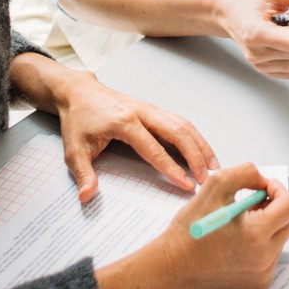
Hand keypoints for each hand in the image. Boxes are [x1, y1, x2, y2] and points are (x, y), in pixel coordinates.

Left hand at [57, 71, 218, 201]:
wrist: (79, 92)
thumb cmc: (78, 120)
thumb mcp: (74, 149)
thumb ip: (83, 174)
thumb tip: (87, 196)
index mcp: (124, 122)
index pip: (154, 149)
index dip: (172, 168)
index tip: (187, 185)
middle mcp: (142, 112)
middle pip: (177, 131)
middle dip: (196, 155)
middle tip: (208, 178)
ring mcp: (150, 108)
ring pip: (183, 124)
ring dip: (200, 145)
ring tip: (214, 166)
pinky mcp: (153, 109)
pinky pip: (179, 122)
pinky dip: (194, 137)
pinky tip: (203, 151)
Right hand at [95, 164, 288, 288]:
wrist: (173, 266)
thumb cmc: (191, 229)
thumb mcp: (215, 185)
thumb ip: (246, 173)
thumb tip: (264, 179)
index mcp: (258, 233)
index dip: (278, 190)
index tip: (262, 188)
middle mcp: (265, 256)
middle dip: (275, 206)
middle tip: (253, 202)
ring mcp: (263, 272)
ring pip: (281, 237)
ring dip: (268, 224)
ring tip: (241, 221)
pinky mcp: (258, 282)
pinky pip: (272, 255)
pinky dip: (262, 243)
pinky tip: (239, 240)